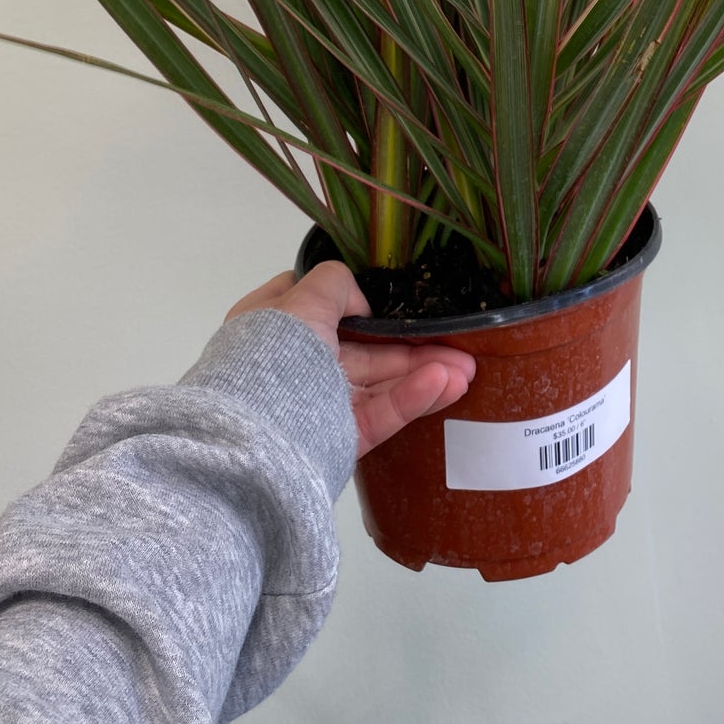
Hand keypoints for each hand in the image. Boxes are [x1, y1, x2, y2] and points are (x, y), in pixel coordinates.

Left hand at [227, 263, 475, 458]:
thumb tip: (360, 301)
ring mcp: (318, 403)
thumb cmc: (272, 356)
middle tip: (459, 346)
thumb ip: (335, 283)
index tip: (397, 301)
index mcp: (274, 326)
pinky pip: (379, 413)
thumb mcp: (301, 298)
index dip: (359, 301)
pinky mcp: (336, 439)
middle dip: (414, 345)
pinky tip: (444, 385)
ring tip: (466, 371)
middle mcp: (295, 364)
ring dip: (423, 372)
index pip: (321, 305)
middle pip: (364, 348)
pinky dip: (411, 398)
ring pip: (378, 382)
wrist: (256, 436)